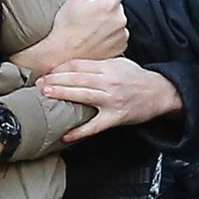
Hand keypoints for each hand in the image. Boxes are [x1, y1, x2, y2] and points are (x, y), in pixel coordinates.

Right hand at [12, 0, 127, 76]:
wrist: (62, 54)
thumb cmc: (67, 26)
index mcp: (109, 4)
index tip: (93, 4)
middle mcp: (119, 19)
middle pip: (118, 6)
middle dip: (107, 9)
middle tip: (89, 18)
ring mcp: (121, 35)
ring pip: (119, 21)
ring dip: (109, 23)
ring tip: (91, 30)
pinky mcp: (120, 47)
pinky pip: (119, 35)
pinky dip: (111, 36)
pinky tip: (96, 38)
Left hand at [37, 57, 182, 142]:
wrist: (160, 93)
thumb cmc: (135, 77)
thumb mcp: (118, 63)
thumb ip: (96, 64)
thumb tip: (71, 67)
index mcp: (107, 67)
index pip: (78, 65)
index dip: (60, 68)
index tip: (46, 71)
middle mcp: (109, 82)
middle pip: (77, 78)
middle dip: (55, 80)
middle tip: (38, 83)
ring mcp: (112, 101)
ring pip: (83, 96)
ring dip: (62, 95)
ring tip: (45, 95)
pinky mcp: (116, 118)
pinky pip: (95, 126)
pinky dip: (80, 131)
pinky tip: (66, 135)